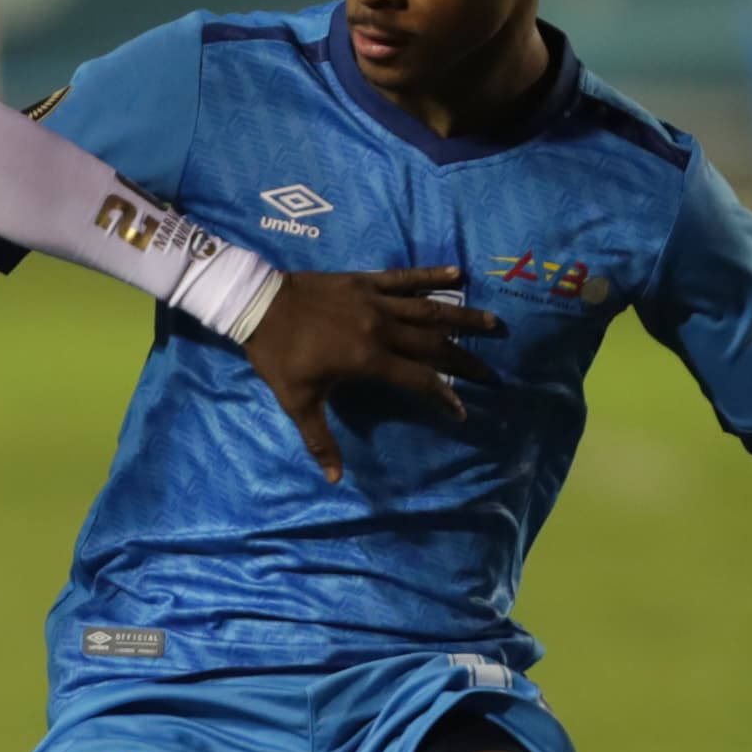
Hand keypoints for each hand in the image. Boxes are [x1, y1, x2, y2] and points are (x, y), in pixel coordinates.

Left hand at [241, 266, 502, 483]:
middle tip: (492, 372)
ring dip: (463, 316)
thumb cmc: (278, 355)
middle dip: (466, 360)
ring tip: (494, 323)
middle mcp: (380, 327)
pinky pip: (405, 277)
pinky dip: (431, 274)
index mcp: (367, 358)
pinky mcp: (366, 280)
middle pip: (434, 344)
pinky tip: (458, 273)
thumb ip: (319, 439)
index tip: (462, 411)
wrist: (257, 304)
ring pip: (430, 307)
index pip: (418, 380)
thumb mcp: (296, 401)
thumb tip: (335, 478)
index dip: (443, 396)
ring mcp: (375, 300)